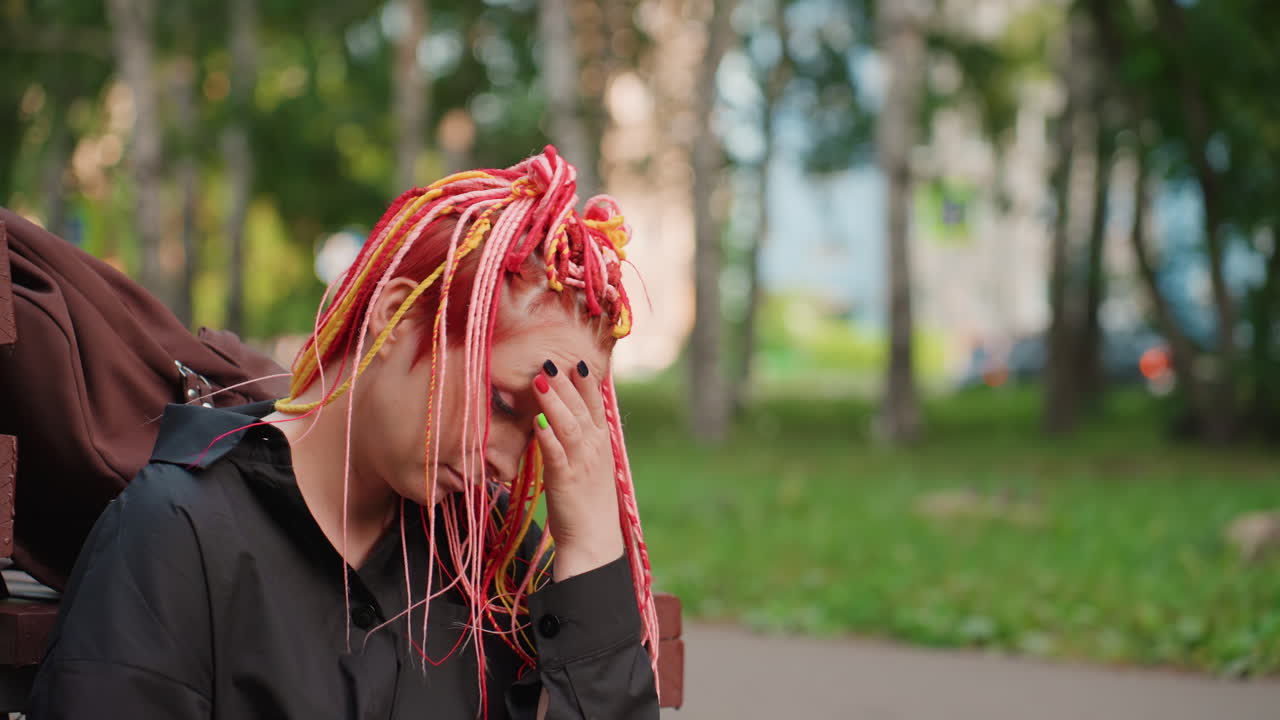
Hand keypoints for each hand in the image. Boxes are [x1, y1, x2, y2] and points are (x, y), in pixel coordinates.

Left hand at [532, 359, 624, 580]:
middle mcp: (595, 449)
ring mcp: (582, 464)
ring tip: (541, 380)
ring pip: (569, 426)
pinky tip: (537, 422)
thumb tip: (570, 418)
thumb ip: (583, 440)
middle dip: (566, 385)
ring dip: (555, 402)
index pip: (596, 406)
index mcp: (602, 444)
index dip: (586, 383)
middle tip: (550, 362)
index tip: (575, 362)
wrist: (594, 540)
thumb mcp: (592, 465)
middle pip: (581, 409)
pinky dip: (548, 437)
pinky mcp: (565, 481)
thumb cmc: (589, 502)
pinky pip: (556, 454)